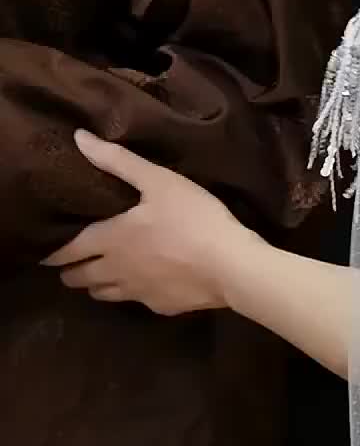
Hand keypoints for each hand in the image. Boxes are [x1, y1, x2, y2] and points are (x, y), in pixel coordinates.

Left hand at [43, 130, 250, 314]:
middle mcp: (115, 270)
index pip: (68, 250)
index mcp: (110, 240)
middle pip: (78, 278)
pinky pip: (135, 301)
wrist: (230, 266)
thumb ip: (118, 161)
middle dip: (70, 271)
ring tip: (99, 275)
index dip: (52, 253)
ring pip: (101, 294)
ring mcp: (137, 292)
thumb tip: (79, 139)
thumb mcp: (158, 180)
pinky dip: (131, 292)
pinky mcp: (159, 306)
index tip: (43, 253)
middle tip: (71, 262)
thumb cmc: (192, 218)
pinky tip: (142, 284)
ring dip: (95, 284)